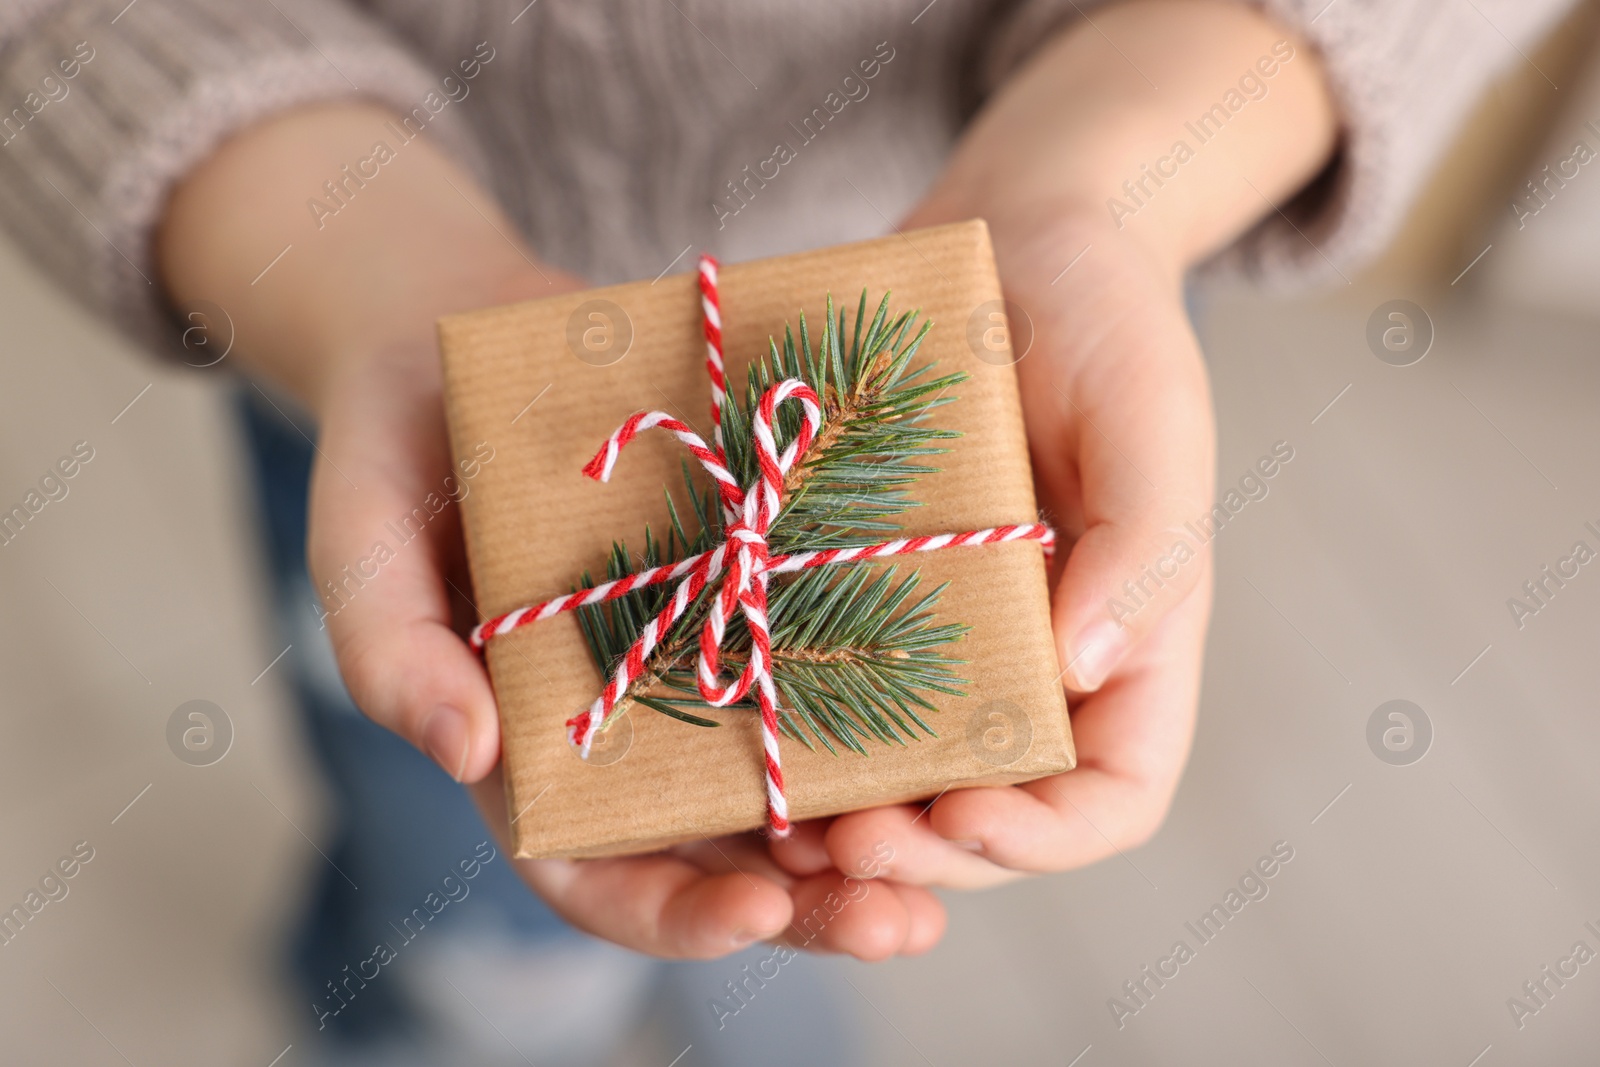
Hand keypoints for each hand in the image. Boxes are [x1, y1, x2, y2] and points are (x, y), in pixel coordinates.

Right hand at [305, 268, 946, 959]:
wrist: (462, 337)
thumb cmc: (395, 453)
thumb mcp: (364, 541)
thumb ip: (390, 648)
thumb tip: (465, 755)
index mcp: (527, 753)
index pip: (594, 873)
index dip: (670, 914)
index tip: (755, 911)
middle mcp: (623, 730)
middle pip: (719, 856)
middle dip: (812, 904)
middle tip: (902, 921)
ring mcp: (693, 663)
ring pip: (789, 781)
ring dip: (872, 828)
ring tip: (959, 838)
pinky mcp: (749, 591)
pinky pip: (820, 662)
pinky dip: (881, 705)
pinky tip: (955, 715)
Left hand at [771, 205, 1214, 890]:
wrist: (1015, 234)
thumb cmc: (1106, 313)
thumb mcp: (1150, 410)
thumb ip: (1143, 544)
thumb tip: (1083, 674)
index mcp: (1130, 637)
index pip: (1115, 791)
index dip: (1045, 837)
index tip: (958, 816)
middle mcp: (1040, 655)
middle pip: (995, 809)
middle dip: (922, 851)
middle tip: (837, 847)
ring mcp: (955, 629)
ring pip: (909, 771)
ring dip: (850, 818)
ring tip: (780, 824)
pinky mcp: (878, 584)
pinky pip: (841, 686)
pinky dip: (801, 732)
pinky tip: (743, 733)